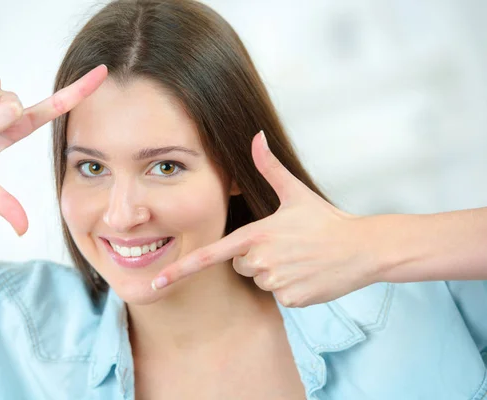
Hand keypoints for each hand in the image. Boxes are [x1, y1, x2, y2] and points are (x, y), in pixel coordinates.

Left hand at [152, 131, 379, 306]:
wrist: (362, 248)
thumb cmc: (326, 220)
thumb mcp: (295, 192)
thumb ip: (269, 166)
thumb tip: (256, 135)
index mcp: (256, 234)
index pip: (211, 254)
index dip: (182, 269)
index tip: (159, 282)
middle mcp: (262, 260)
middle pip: (240, 265)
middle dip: (256, 257)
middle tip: (286, 245)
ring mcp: (277, 282)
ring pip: (260, 280)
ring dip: (274, 272)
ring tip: (299, 257)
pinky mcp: (291, 299)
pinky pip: (278, 295)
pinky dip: (290, 287)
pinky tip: (307, 272)